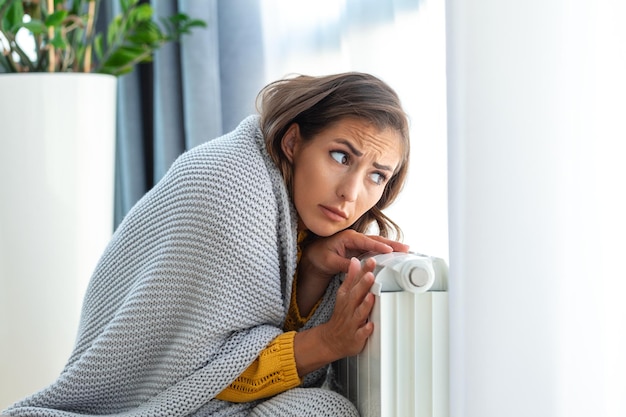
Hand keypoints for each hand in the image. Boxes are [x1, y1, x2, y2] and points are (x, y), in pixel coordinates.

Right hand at [293, 256, 378, 375]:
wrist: (331, 340)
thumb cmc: (341, 316)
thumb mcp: (343, 294)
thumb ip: (351, 278)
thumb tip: (355, 261)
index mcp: (347, 298)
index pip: (355, 282)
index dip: (363, 271)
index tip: (370, 261)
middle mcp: (349, 309)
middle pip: (356, 295)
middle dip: (363, 285)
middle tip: (371, 275)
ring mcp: (352, 323)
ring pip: (359, 313)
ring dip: (365, 305)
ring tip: (371, 297)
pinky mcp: (356, 337)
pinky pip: (361, 334)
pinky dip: (365, 330)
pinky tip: (371, 325)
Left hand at [296, 230, 408, 315]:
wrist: (315, 256)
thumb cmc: (320, 256)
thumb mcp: (330, 261)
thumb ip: (344, 264)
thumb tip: (357, 267)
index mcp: (348, 237)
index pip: (366, 241)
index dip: (378, 246)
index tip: (390, 250)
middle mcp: (356, 238)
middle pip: (377, 240)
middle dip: (392, 243)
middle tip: (406, 248)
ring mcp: (359, 244)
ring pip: (378, 244)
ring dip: (392, 247)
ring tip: (406, 251)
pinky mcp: (361, 250)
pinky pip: (376, 250)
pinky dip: (386, 252)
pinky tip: (396, 256)